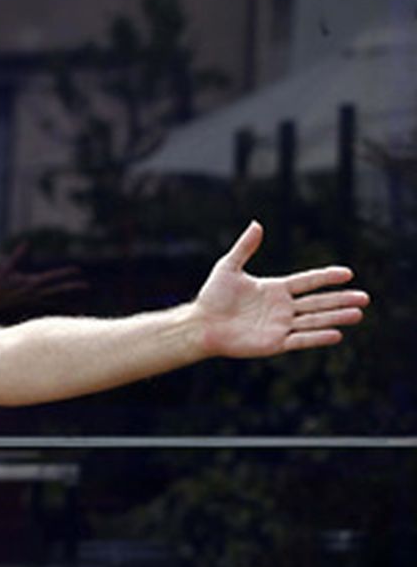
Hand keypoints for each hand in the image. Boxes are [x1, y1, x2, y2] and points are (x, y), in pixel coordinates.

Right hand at [0, 241, 87, 313]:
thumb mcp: (7, 269)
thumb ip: (18, 256)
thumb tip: (26, 243)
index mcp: (32, 282)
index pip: (53, 276)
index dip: (66, 273)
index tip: (77, 270)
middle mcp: (36, 294)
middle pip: (60, 290)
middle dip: (74, 288)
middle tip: (87, 286)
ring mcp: (35, 305)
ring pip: (57, 305)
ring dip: (70, 307)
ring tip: (82, 309)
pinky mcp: (32, 314)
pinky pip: (49, 317)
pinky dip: (59, 318)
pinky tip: (66, 322)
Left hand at [194, 222, 368, 357]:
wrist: (201, 324)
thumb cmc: (212, 296)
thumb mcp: (229, 267)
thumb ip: (244, 247)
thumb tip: (256, 224)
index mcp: (275, 289)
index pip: (307, 281)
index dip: (326, 277)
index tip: (348, 273)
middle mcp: (282, 308)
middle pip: (317, 302)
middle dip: (341, 299)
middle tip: (365, 298)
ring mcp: (281, 326)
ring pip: (314, 320)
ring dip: (336, 318)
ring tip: (358, 314)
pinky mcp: (275, 343)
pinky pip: (301, 339)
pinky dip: (317, 337)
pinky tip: (336, 334)